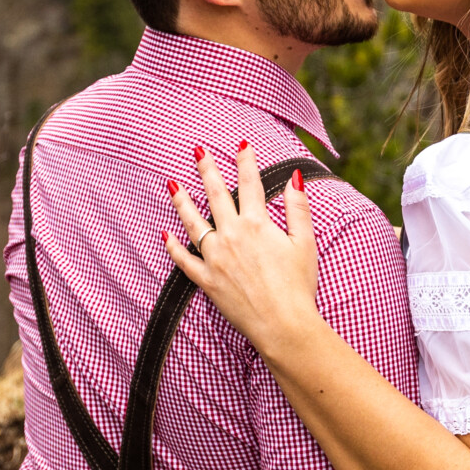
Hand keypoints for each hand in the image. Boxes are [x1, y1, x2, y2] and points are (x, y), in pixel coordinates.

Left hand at [162, 141, 323, 356]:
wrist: (283, 324)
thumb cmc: (298, 286)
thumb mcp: (305, 243)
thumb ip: (298, 208)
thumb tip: (294, 178)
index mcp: (257, 224)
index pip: (250, 183)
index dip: (245, 161)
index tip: (241, 144)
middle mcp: (232, 235)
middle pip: (216, 195)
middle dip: (207, 170)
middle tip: (198, 151)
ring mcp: (216, 258)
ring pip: (193, 223)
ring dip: (182, 202)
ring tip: (172, 184)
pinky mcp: (207, 280)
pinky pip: (184, 260)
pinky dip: (173, 247)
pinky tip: (164, 234)